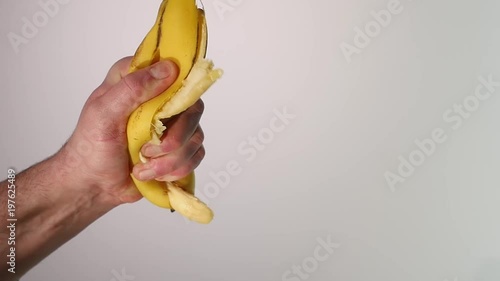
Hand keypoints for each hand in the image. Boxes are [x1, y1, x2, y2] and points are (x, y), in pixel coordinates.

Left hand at [58, 57, 205, 204]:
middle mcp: (160, 100)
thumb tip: (169, 68)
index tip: (165, 111)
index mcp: (137, 81)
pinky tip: (155, 173)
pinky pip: (196, 155)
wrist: (96, 187)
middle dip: (175, 137)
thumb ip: (133, 88)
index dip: (177, 86)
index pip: (171, 68)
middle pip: (193, 107)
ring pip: (196, 136)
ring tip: (145, 166)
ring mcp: (172, 125)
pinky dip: (176, 169)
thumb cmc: (91, 148)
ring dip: (171, 159)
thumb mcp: (103, 113)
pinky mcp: (179, 149)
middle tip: (150, 150)